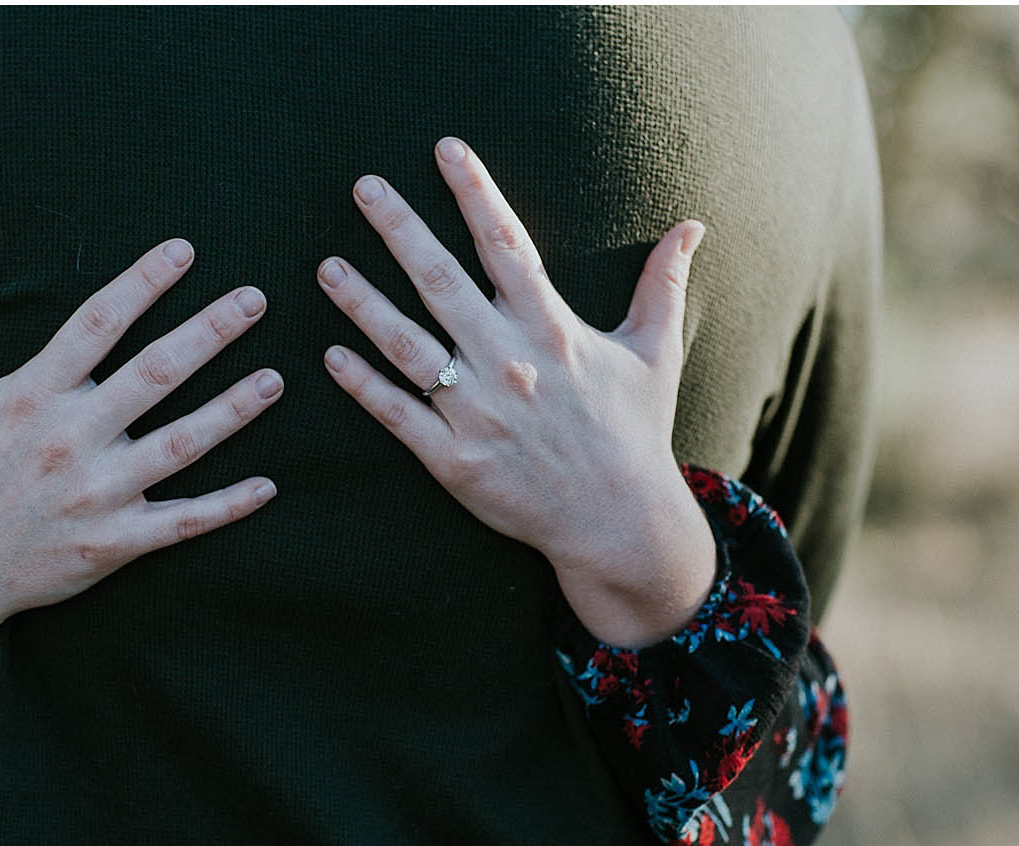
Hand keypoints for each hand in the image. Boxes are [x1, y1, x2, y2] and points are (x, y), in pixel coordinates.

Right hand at [0, 243, 281, 723]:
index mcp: (32, 395)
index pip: (98, 323)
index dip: (143, 282)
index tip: (185, 250)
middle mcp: (72, 438)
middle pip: (157, 372)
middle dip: (210, 331)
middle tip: (256, 299)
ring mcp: (98, 492)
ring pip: (184, 442)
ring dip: (234, 409)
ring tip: (277, 378)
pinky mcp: (114, 541)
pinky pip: (183, 521)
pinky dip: (228, 506)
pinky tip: (268, 487)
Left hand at [319, 137, 711, 647]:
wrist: (620, 524)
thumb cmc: (635, 433)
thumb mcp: (655, 354)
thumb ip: (663, 285)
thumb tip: (692, 227)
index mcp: (553, 331)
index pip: (507, 246)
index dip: (475, 193)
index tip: (445, 148)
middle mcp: (511, 364)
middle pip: (444, 284)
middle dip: (400, 231)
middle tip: (363, 186)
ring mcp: (479, 413)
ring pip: (409, 347)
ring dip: (364, 305)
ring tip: (327, 267)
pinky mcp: (456, 461)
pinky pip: (399, 415)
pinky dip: (364, 386)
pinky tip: (331, 355)